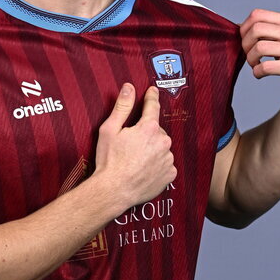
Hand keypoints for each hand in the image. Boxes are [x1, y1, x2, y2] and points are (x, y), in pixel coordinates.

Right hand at [94, 83, 175, 209]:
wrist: (114, 191)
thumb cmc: (109, 161)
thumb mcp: (109, 130)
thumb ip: (122, 107)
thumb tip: (129, 88)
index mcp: (149, 128)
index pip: (152, 107)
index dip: (151, 97)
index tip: (152, 91)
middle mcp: (163, 142)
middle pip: (157, 131)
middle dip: (146, 134)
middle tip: (131, 145)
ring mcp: (168, 159)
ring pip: (162, 148)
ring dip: (152, 150)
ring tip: (136, 161)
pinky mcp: (170, 174)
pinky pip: (165, 165)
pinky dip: (157, 166)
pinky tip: (144, 170)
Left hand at [239, 8, 279, 104]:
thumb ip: (270, 30)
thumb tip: (239, 26)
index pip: (257, 14)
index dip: (244, 28)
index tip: (246, 41)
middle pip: (256, 29)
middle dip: (245, 44)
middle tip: (249, 55)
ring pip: (259, 48)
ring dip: (251, 59)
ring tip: (255, 65)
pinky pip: (266, 67)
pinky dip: (257, 72)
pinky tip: (259, 74)